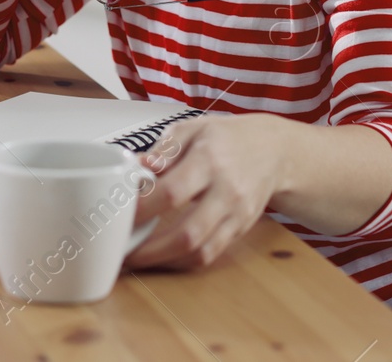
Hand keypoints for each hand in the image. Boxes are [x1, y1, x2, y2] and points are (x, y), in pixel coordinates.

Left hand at [124, 115, 283, 269]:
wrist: (272, 150)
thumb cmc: (226, 138)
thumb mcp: (193, 129)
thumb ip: (164, 150)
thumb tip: (138, 167)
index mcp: (209, 160)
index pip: (172, 191)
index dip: (143, 208)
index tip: (119, 215)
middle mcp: (226, 191)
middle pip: (188, 232)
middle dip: (151, 249)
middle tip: (124, 249)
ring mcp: (237, 214)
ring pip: (201, 251)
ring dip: (164, 261)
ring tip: (138, 258)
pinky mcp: (241, 229)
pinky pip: (211, 254)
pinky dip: (183, 261)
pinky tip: (163, 256)